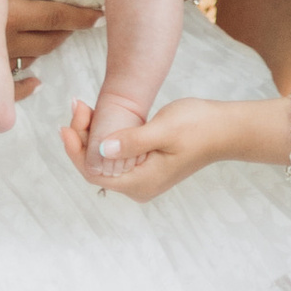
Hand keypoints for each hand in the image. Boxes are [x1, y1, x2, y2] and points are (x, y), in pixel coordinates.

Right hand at [0, 0, 94, 90]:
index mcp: (2, 15)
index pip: (54, 17)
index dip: (81, 16)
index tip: (100, 13)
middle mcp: (1, 44)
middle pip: (49, 41)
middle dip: (69, 31)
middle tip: (86, 20)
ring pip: (34, 61)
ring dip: (48, 50)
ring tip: (61, 37)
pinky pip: (11, 87)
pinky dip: (27, 84)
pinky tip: (36, 79)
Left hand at [60, 91, 238, 199]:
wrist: (224, 129)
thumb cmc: (198, 127)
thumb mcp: (163, 130)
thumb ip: (132, 141)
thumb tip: (102, 149)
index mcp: (140, 183)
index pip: (93, 173)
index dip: (75, 149)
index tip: (67, 122)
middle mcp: (138, 186)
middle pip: (95, 166)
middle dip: (81, 137)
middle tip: (78, 104)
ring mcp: (142, 177)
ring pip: (103, 159)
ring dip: (90, 134)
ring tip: (84, 106)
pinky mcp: (145, 165)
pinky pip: (115, 155)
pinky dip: (104, 135)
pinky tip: (98, 116)